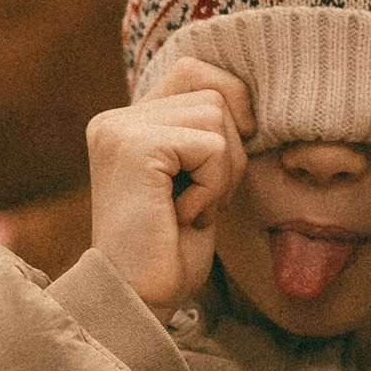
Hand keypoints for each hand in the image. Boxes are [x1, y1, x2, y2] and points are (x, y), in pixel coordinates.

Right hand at [87, 59, 252, 317]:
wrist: (137, 301)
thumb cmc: (169, 252)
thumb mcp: (194, 181)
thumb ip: (206, 135)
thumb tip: (254, 103)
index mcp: (126, 122)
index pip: (194, 70)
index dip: (230, 104)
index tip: (225, 161)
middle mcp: (116, 119)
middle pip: (214, 91)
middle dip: (230, 149)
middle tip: (203, 198)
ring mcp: (120, 129)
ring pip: (217, 116)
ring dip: (222, 174)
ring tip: (190, 210)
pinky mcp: (134, 147)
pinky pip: (212, 146)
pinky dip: (213, 188)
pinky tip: (183, 217)